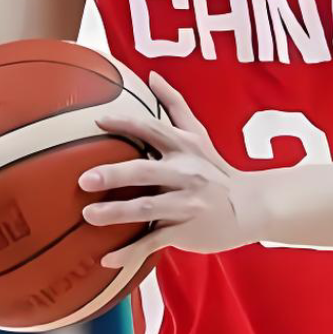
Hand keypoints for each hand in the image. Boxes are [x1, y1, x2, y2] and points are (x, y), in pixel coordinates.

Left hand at [79, 73, 264, 268]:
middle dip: (114, 174)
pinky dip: (131, 251)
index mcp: (184, 147)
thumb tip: (152, 75)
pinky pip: (155, 241)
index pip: (152, 129)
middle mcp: (185, 172)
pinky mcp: (186, 231)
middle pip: (145, 170)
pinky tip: (107, 258)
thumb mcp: (198, 134)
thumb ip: (174, 104)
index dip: (125, 124)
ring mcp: (186, 203)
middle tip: (83, 179)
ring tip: (88, 215)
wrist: (249, 206)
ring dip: (116, 213)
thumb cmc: (214, 168)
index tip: (98, 121)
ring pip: (147, 208)